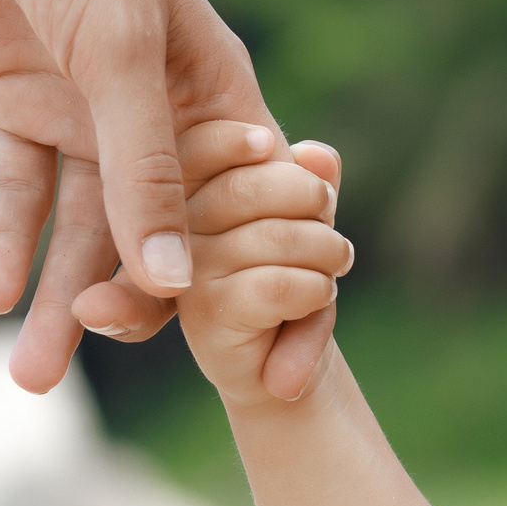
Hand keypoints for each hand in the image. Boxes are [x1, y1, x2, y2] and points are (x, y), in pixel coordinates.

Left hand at [0, 0, 335, 394]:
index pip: (264, 227)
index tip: (267, 381)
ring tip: (29, 371)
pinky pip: (24, 188)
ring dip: (58, 295)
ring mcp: (95, 112)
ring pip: (88, 227)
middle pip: (166, 242)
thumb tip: (171, 284)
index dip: (277, 304)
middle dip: (132, 314)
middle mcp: (167, 120)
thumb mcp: (120, 52)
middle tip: (73, 369)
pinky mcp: (27, 98)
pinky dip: (10, 236)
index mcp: (225, 106)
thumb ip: (146, 170)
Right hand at [176, 120, 350, 408]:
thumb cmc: (293, 275)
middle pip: (250, 187)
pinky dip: (317, 290)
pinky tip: (316, 298)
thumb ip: (312, 180)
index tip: (293, 162)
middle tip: (334, 237)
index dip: (249, 144)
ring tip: (331, 271)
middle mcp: (172, 229)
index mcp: (185, 192)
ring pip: (276, 237)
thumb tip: (318, 156)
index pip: (205, 146)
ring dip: (328, 254)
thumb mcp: (306, 218)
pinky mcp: (204, 312)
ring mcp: (182, 271)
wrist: (287, 361)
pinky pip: (279, 284)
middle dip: (313, 203)